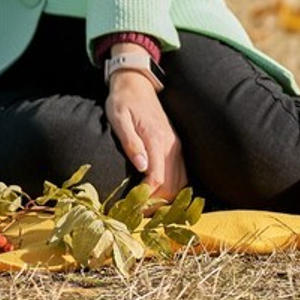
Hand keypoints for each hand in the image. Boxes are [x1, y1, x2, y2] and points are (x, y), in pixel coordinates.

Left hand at [104, 71, 186, 202]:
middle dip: (157, 205)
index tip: (133, 208)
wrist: (136, 83)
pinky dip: (173, 189)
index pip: (158, 180)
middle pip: (172, 187)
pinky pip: (180, 175)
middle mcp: (171, 146)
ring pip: (180, 183)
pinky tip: (159, 196)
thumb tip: (142, 167)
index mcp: (157, 140)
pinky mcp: (175, 146)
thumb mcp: (118, 118)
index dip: (148, 199)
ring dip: (166, 200)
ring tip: (147, 210)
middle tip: (138, 215)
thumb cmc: (122, 100)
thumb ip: (130, 142)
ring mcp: (176, 147)